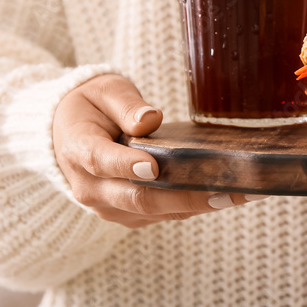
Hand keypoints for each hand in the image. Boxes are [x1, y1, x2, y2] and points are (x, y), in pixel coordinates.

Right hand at [53, 74, 262, 227]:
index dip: (127, 166)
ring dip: (198, 205)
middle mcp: (91, 188)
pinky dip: (193, 206)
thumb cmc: (90, 107)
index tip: (154, 167)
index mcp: (78, 150)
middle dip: (186, 196)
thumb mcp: (104, 91)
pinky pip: (162, 214)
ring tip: (240, 193)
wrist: (67, 135)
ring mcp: (109, 207)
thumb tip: (150, 120)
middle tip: (227, 190)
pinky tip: (227, 195)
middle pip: (139, 198)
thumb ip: (126, 105)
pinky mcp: (128, 215)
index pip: (102, 162)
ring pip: (155, 211)